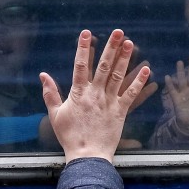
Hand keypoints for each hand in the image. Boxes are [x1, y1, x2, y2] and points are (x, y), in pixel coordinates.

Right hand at [40, 29, 151, 163]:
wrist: (87, 156)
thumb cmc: (70, 136)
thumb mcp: (55, 114)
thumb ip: (50, 93)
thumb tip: (42, 75)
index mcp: (78, 93)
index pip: (80, 65)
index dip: (83, 48)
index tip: (86, 33)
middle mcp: (95, 94)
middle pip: (103, 66)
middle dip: (111, 47)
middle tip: (118, 32)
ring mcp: (109, 102)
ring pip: (117, 76)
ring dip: (124, 59)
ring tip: (130, 43)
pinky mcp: (120, 111)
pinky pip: (131, 94)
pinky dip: (139, 82)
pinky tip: (146, 70)